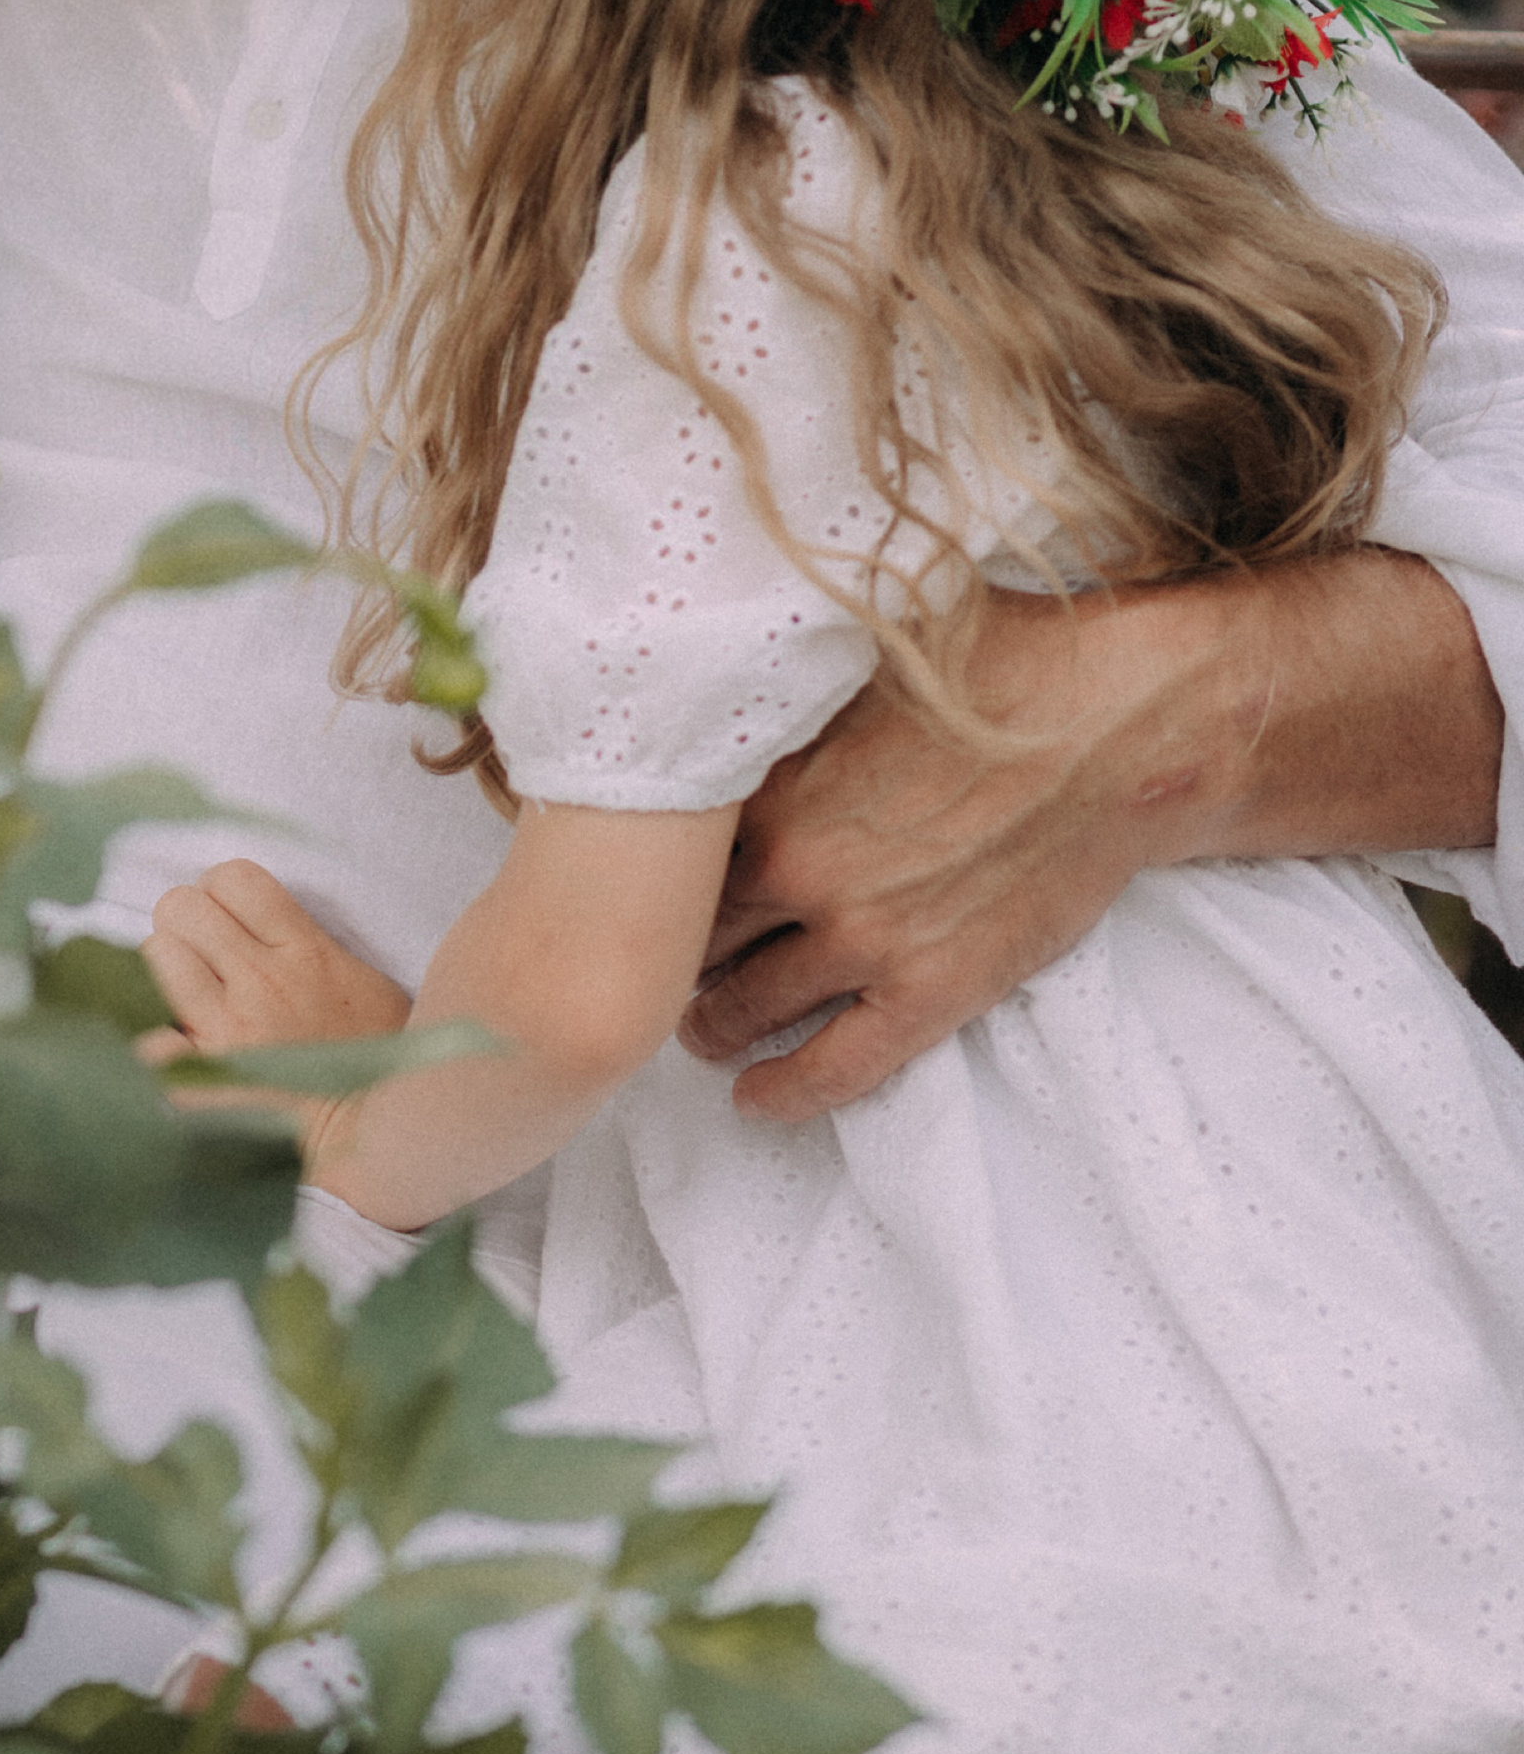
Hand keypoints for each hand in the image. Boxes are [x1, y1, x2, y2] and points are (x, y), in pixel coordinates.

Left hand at [145, 859, 413, 1058]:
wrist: (371, 1125)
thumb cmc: (371, 1047)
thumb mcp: (359, 975)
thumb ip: (308, 940)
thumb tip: (256, 920)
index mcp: (303, 950)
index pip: (233, 878)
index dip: (220, 890)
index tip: (226, 916)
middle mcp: (261, 980)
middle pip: (181, 907)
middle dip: (183, 924)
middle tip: (199, 955)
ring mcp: (229, 1028)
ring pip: (155, 955)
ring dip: (162, 969)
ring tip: (183, 992)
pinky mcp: (206, 1076)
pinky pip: (149, 1039)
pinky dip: (151, 1037)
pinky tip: (171, 1040)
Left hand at [682, 549, 1500, 1117]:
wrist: (1122, 729)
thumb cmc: (997, 667)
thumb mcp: (858, 656)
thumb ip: (776, 692)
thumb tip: (703, 665)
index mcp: (770, 783)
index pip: (658, 856)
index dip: (640, 874)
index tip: (631, 882)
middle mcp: (799, 869)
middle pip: (686, 940)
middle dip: (667, 955)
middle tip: (655, 962)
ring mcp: (864, 940)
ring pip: (741, 1011)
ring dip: (710, 1027)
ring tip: (701, 1028)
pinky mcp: (933, 992)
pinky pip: (833, 1069)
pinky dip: (783, 1092)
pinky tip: (757, 1098)